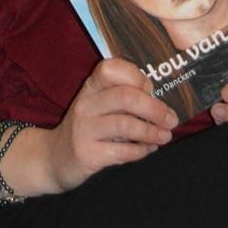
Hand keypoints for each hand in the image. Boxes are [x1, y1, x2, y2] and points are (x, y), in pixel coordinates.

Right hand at [43, 58, 177, 192]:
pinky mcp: (86, 154)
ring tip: (165, 136)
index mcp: (91, 87)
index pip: (110, 69)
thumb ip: (124, 98)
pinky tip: (149, 149)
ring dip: (151, 131)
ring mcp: (84, 129)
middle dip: (154, 108)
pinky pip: (121, 151)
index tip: (151, 89)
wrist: (55, 158)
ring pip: (125, 125)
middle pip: (125, 97)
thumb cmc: (89, 127)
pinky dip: (141, 150)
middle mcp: (85, 104)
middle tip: (171, 119)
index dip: (135, 76)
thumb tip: (161, 102)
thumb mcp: (100, 105)